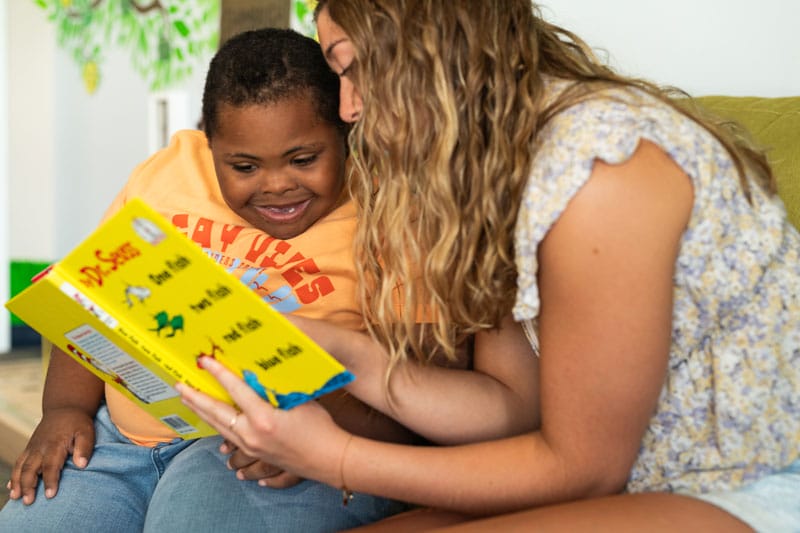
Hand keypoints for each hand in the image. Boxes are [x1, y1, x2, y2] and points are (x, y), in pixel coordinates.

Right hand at [7, 407, 95, 504]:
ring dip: (17, 482)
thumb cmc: (77, 422)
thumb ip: (85, 447)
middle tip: (29, 501)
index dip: (50, 480)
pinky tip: (11, 487)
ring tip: (15, 497)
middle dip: (28, 486)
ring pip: (21, 466)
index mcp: (54, 444)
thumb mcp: (86, 431)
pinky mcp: (29, 448)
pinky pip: (19, 462)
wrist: (65, 408)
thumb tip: (81, 465)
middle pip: (30, 468)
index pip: (51, 465)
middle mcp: (40, 447)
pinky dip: (14, 475)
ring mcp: (32, 448)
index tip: (50, 495)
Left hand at [177, 356, 350, 488]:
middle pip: (217, 412)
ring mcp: (251, 447)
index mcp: (264, 417)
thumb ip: (278, 388)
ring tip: (188, 399)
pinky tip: (211, 427)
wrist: (329, 459)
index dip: (219, 373)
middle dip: (197, 396)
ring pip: (219, 427)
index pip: (236, 390)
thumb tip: (260, 373)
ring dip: (202, 412)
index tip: (204, 361)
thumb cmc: (320, 427)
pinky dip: (217, 430)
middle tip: (180, 384)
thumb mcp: (301, 400)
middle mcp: (252, 434)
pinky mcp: (255, 455)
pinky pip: (229, 441)